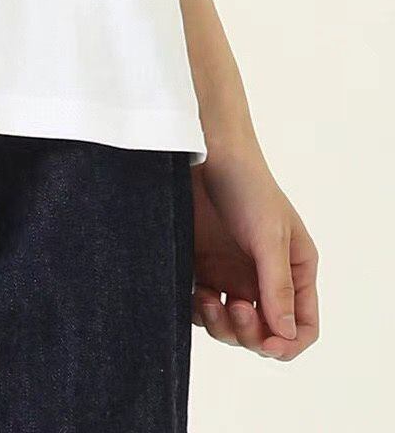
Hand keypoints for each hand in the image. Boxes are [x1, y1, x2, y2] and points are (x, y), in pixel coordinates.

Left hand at [191, 144, 318, 359]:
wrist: (203, 153)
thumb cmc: (247, 185)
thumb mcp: (268, 234)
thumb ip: (277, 285)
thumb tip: (285, 334)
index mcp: (293, 271)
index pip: (302, 325)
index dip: (288, 342)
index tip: (267, 343)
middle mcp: (263, 278)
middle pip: (264, 333)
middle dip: (250, 334)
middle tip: (235, 309)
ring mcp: (231, 274)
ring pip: (231, 328)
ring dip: (221, 327)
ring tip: (209, 300)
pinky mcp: (201, 267)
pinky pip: (202, 308)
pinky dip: (199, 312)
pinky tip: (195, 293)